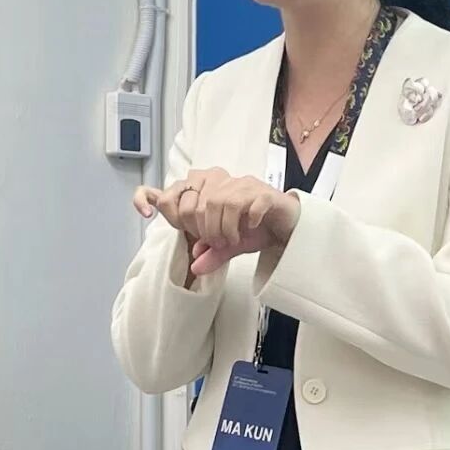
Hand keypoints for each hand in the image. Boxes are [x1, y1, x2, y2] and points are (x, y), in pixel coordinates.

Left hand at [133, 169, 300, 276]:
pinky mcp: (267, 193)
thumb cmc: (256, 229)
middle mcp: (229, 182)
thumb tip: (195, 266)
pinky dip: (248, 220)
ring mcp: (248, 185)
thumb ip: (212, 252)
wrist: (289, 225)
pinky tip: (251, 228)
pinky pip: (251, 202)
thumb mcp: (231, 245)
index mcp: (213, 190)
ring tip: (233, 240)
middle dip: (208, 229)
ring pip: (225, 202)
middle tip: (219, 243)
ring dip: (226, 227)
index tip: (161, 220)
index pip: (181, 192)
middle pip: (205, 203)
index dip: (169, 206)